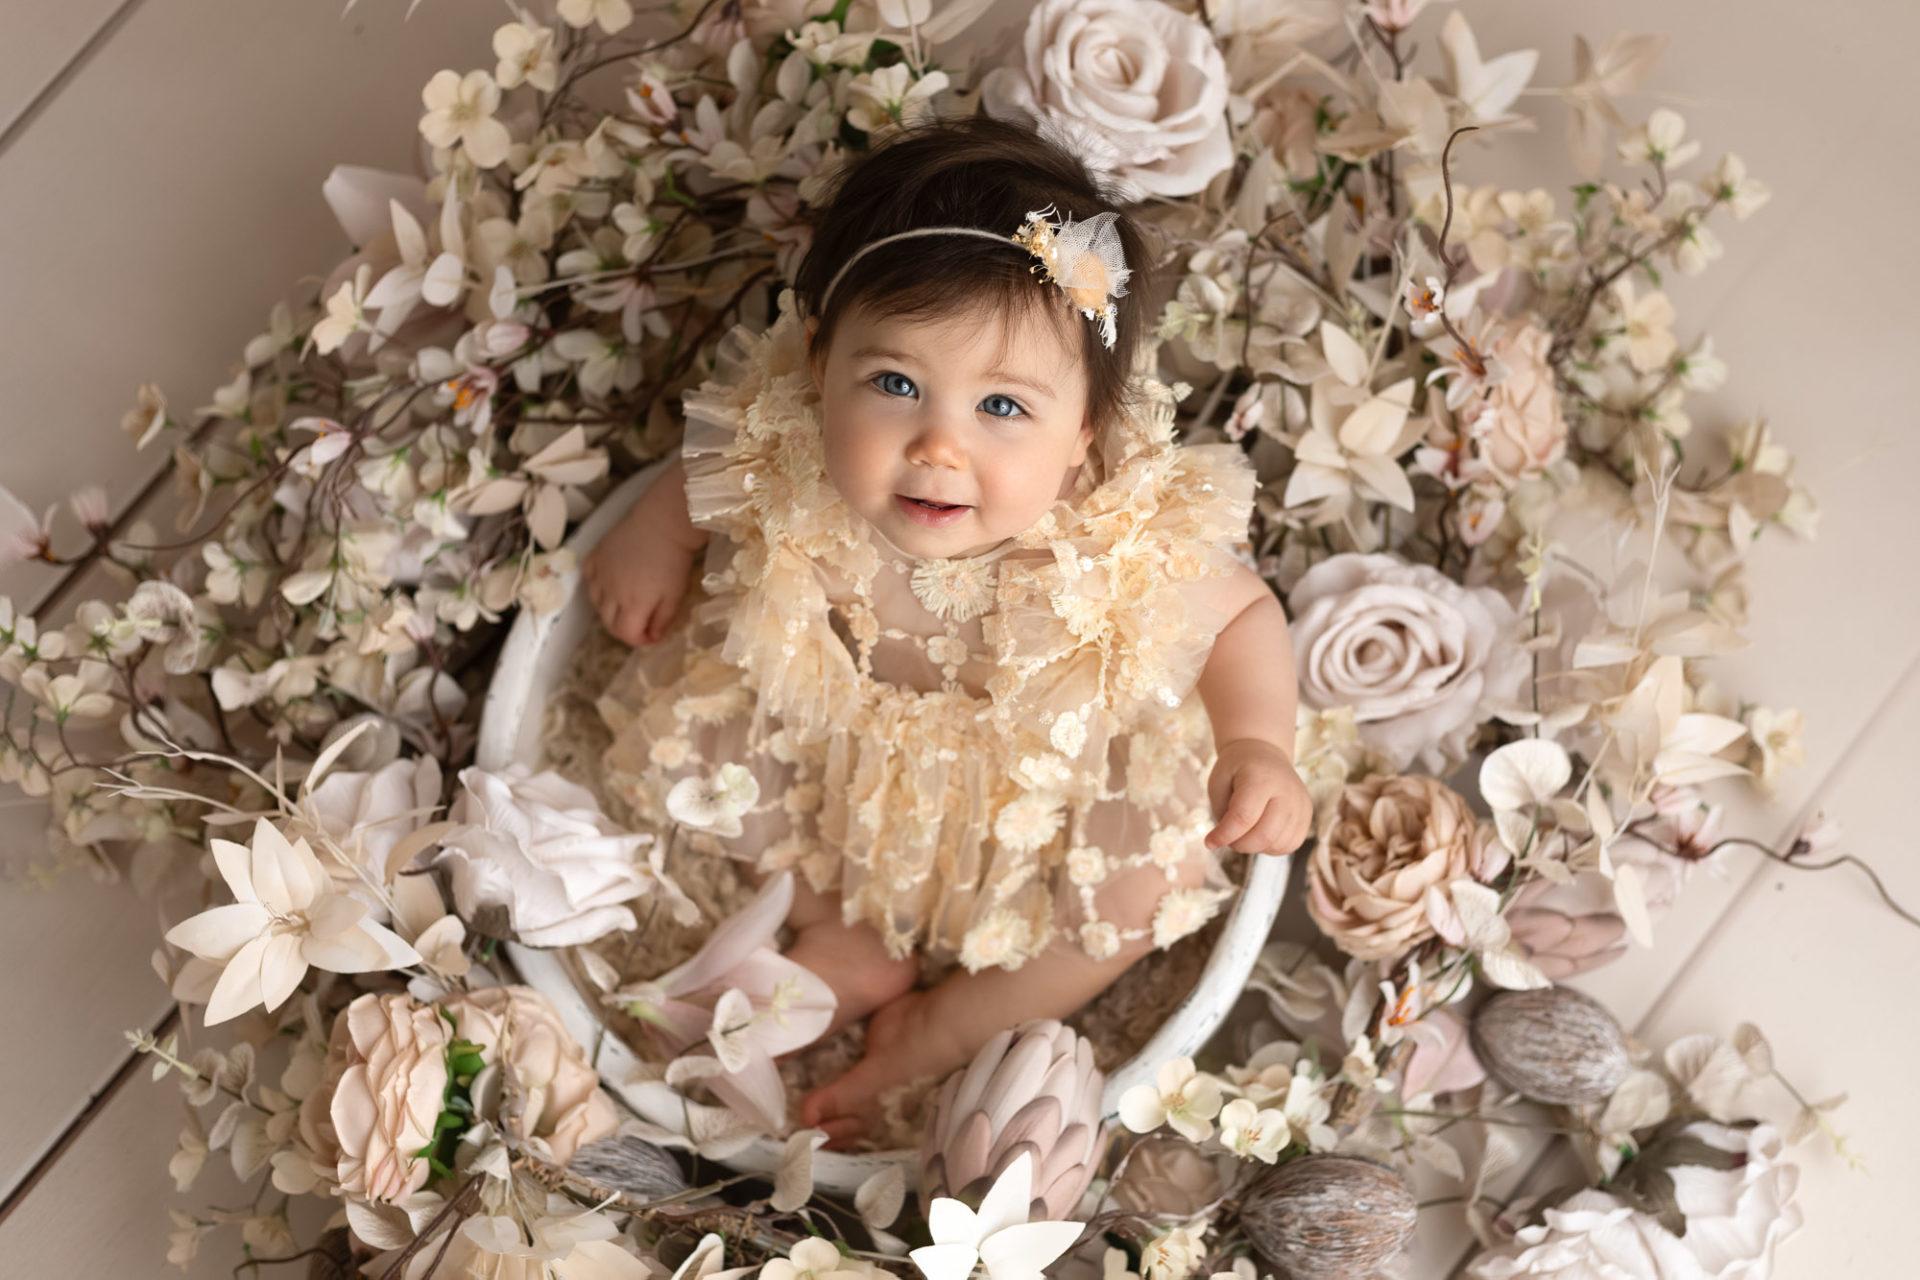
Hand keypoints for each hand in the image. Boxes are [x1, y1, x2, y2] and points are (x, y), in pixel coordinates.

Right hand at [583, 510, 696, 645]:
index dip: (639, 640)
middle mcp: (609, 593)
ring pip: (595, 603)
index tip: (652, 636)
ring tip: (625, 603)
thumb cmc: (675, 560)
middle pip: (608, 622)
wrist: (664, 522)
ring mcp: (599, 574)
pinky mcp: (595, 556)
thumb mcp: (675, 595)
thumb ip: (662, 620)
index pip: (626, 634)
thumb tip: (652, 637)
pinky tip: (608, 583)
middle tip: (640, 622)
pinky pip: (587, 578)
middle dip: (624, 628)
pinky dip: (596, 586)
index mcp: (631, 605)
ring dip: (609, 609)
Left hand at [1204, 737, 1312, 855]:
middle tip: (1229, 837)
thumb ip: (1222, 813)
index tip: (1209, 842)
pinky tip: (1261, 832)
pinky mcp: (1307, 816)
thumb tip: (1226, 842)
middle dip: (1240, 844)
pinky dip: (1271, 846)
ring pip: (1278, 844)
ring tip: (1245, 830)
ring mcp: (1301, 804)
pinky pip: (1290, 845)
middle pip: (1264, 835)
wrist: (1265, 754)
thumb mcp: (1218, 782)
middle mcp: (1287, 791)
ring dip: (1255, 846)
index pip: (1244, 817)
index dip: (1225, 835)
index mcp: (1262, 777)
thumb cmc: (1237, 770)